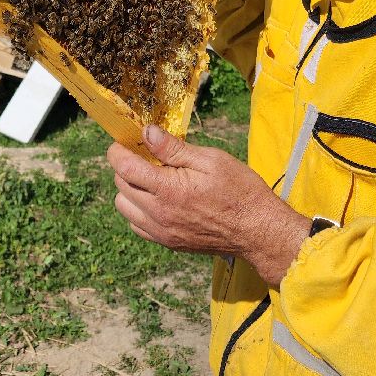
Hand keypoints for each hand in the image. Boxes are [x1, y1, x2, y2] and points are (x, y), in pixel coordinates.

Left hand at [108, 125, 310, 285]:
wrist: (258, 230)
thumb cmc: (239, 190)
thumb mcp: (210, 160)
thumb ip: (173, 148)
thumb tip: (146, 132)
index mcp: (168, 190)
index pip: (124, 168)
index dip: (117, 151)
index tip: (122, 142)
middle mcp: (159, 214)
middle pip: (120, 186)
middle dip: (125, 167)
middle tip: (143, 155)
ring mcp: (162, 232)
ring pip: (124, 208)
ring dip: (129, 189)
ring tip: (151, 178)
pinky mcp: (168, 243)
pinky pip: (137, 225)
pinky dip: (138, 210)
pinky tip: (157, 199)